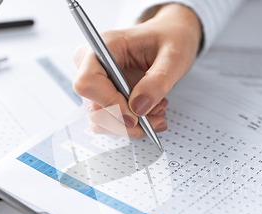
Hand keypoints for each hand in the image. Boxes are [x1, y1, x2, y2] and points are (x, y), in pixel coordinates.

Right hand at [73, 4, 201, 137]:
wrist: (172, 37)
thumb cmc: (171, 38)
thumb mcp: (174, 56)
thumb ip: (158, 81)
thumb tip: (138, 108)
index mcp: (105, 47)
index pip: (88, 82)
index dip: (109, 103)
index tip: (135, 114)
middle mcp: (94, 66)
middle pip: (94, 109)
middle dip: (126, 122)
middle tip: (156, 118)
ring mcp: (99, 85)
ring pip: (102, 122)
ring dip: (132, 127)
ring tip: (158, 111)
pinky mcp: (107, 98)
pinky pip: (113, 122)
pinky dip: (134, 126)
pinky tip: (153, 111)